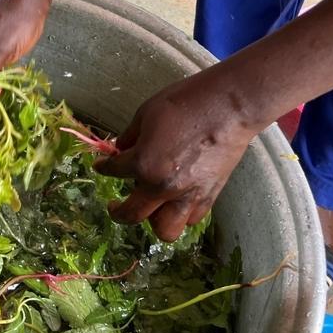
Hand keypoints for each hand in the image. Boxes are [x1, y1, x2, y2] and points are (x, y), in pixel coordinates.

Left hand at [95, 73, 261, 240]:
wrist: (229, 106)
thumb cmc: (186, 103)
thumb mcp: (146, 114)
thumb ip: (130, 137)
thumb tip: (122, 150)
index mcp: (143, 164)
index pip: (114, 172)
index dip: (104, 167)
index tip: (102, 165)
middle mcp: (163, 187)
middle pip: (132, 215)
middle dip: (118, 212)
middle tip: (114, 206)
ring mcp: (188, 196)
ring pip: (165, 230)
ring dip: (153, 220)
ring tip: (150, 207)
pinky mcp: (210, 196)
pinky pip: (190, 218)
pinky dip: (180, 213)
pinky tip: (176, 199)